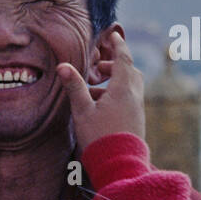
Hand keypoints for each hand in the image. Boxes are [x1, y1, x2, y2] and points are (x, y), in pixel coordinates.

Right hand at [58, 31, 144, 152]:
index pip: (123, 59)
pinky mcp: (136, 119)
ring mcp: (137, 108)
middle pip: (129, 70)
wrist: (119, 164)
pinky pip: (129, 97)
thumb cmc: (100, 136)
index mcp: (122, 89)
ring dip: (116, 80)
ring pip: (130, 84)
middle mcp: (134, 96)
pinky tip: (101, 105)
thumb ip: (75, 87)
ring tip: (95, 89)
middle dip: (115, 64)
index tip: (114, 35)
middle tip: (98, 68)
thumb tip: (63, 66)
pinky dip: (118, 93)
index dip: (118, 45)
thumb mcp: (82, 111)